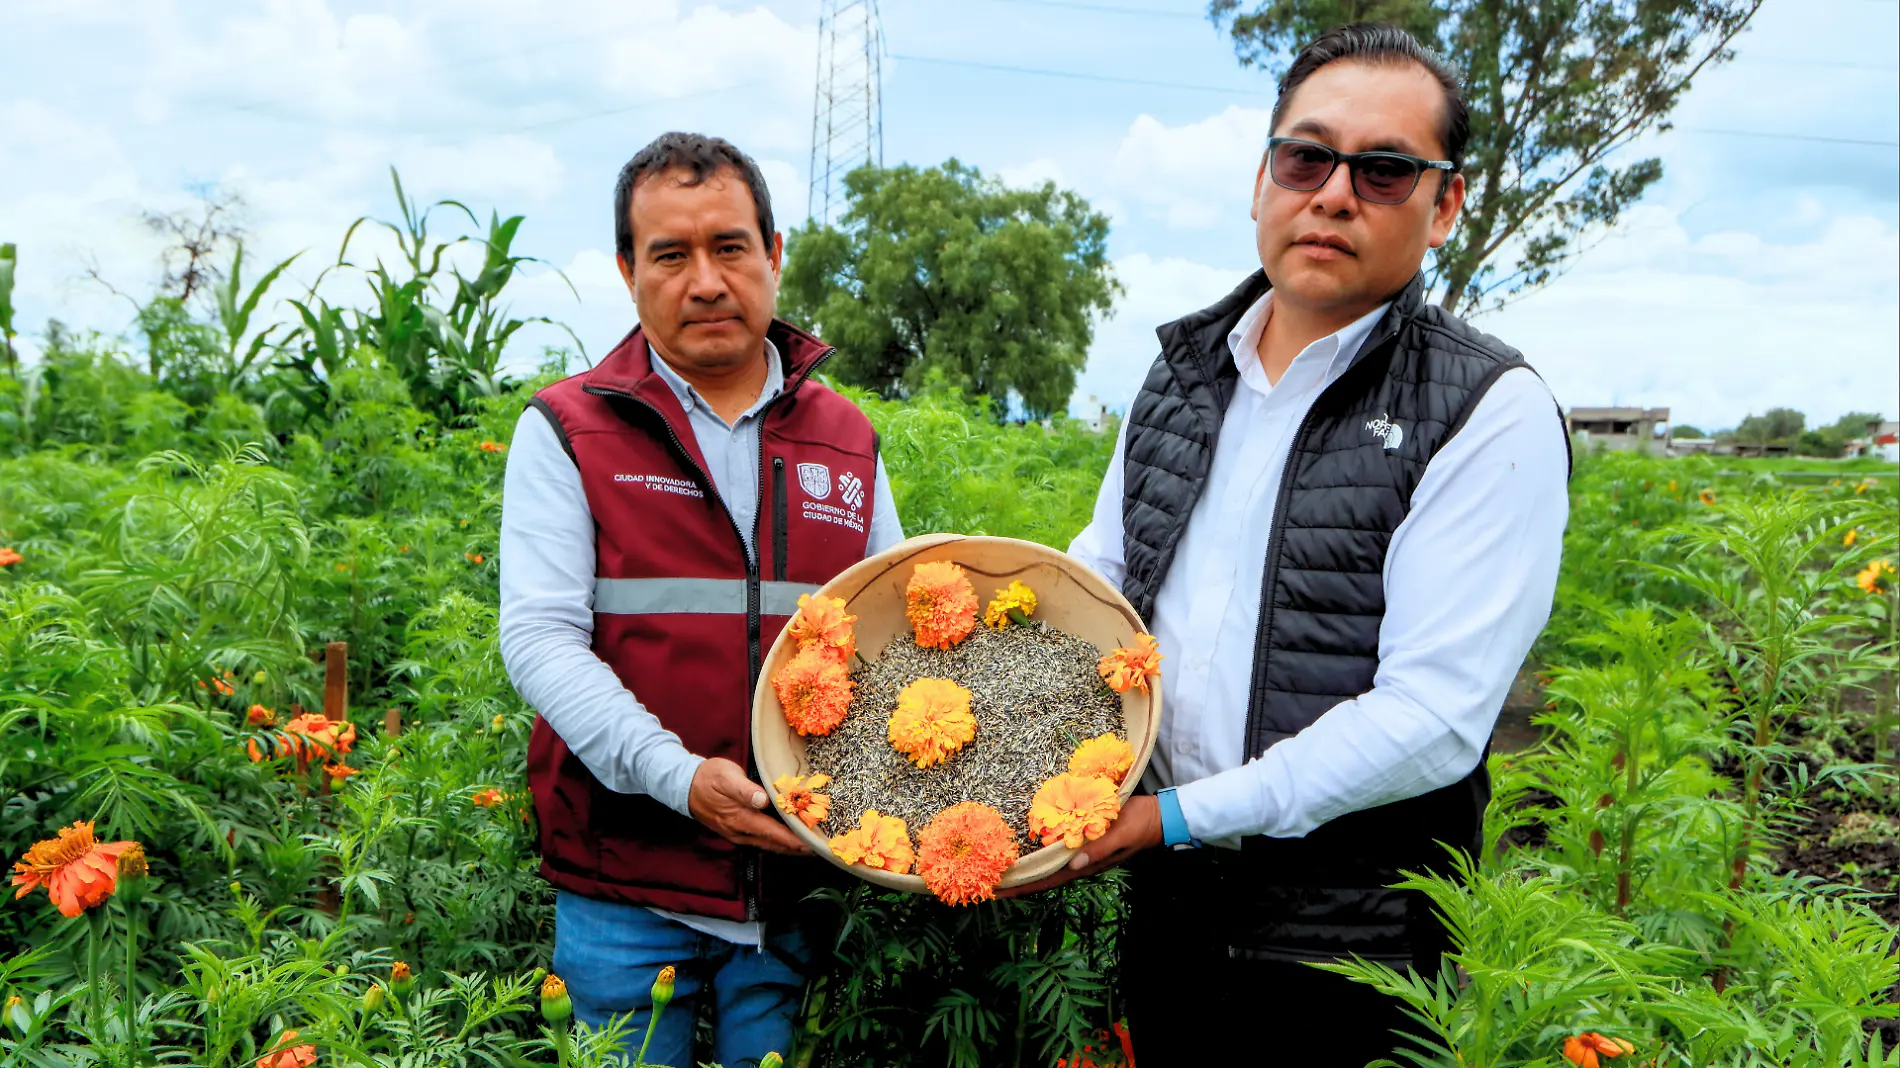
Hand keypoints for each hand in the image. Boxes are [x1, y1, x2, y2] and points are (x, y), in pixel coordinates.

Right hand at [688, 757, 810, 855]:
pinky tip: (785, 838)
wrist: (683, 785)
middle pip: (773, 844)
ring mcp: (736, 834)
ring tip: (807, 845)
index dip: (794, 840)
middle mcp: (740, 831)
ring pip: (767, 844)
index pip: (773, 834)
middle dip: (796, 847)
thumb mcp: (726, 776)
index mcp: (740, 819)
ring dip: (786, 846)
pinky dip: (775, 841)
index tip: (812, 844)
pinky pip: (759, 840)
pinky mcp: (734, 831)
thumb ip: (745, 790)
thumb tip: (762, 801)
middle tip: (818, 846)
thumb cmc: (708, 777)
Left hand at [999, 795, 1162, 896]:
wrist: (1160, 817)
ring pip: (1047, 867)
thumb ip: (1099, 848)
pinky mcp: (1084, 842)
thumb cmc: (1140, 823)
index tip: (996, 890)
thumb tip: (1073, 863)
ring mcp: (1082, 854)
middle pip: (1042, 877)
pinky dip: (1039, 855)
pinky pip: (1056, 853)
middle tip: (987, 884)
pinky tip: (1028, 851)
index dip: (1021, 886)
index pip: (1047, 879)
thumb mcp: (1121, 833)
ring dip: (1025, 871)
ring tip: (1001, 872)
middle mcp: (1080, 863)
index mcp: (1085, 864)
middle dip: (1016, 883)